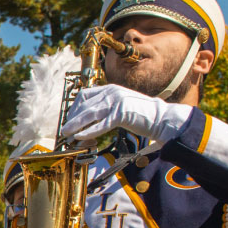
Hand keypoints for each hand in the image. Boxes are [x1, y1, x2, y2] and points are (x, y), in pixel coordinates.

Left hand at [61, 85, 191, 145]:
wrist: (161, 118)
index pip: (84, 95)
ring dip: (76, 125)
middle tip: (65, 130)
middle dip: (72, 119)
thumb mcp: (119, 106)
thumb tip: (85, 120)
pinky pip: (101, 124)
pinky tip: (80, 137)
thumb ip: (104, 109)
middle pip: (84, 105)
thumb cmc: (139, 115)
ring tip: (68, 134)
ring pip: (89, 114)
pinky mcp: (122, 114)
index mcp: (110, 89)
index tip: (69, 120)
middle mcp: (112, 92)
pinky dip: (89, 131)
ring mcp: (117, 102)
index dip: (74, 108)